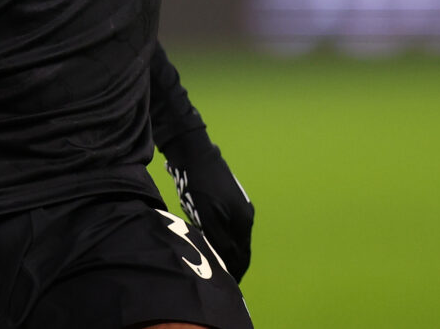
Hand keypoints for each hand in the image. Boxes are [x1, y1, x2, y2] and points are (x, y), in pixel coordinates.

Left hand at [163, 131, 253, 281]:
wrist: (194, 153)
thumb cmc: (201, 188)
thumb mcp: (210, 219)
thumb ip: (221, 243)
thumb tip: (231, 265)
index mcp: (244, 222)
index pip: (243, 257)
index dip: (235, 273)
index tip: (224, 285)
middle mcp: (244, 215)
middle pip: (238, 247)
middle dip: (228, 261)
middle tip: (212, 274)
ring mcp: (236, 205)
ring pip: (229, 236)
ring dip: (220, 247)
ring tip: (205, 257)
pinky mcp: (225, 198)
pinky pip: (222, 224)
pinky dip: (215, 234)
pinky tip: (202, 235)